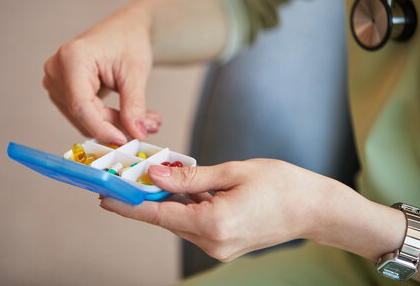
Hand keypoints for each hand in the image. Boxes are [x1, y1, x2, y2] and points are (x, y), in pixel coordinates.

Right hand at [43, 7, 160, 144]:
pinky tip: (131, 116)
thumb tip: (137, 134)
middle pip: (84, 114)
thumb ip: (135, 105)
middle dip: (118, 126)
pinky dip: (109, 119)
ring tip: (147, 120)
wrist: (125, 30)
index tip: (124, 141)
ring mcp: (56, 82)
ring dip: (117, 124)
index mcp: (72, 58)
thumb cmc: (129, 41)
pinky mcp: (62, 91)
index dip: (102, 128)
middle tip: (150, 128)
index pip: (81, 105)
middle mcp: (56, 70)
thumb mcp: (136, 73)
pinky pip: (85, 115)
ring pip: (85, 119)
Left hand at [99, 159, 338, 260]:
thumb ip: (190, 177)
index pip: (159, 215)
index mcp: (214, 223)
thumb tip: (155, 174)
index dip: (129, 205)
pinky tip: (184, 189)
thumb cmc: (281, 184)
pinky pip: (196, 225)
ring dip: (167, 202)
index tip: (105, 198)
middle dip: (147, 198)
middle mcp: (213, 243)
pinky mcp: (225, 245)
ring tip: (155, 178)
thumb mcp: (233, 172)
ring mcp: (219, 248)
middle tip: (128, 178)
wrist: (313, 208)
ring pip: (181, 222)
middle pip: (168, 219)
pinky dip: (186, 207)